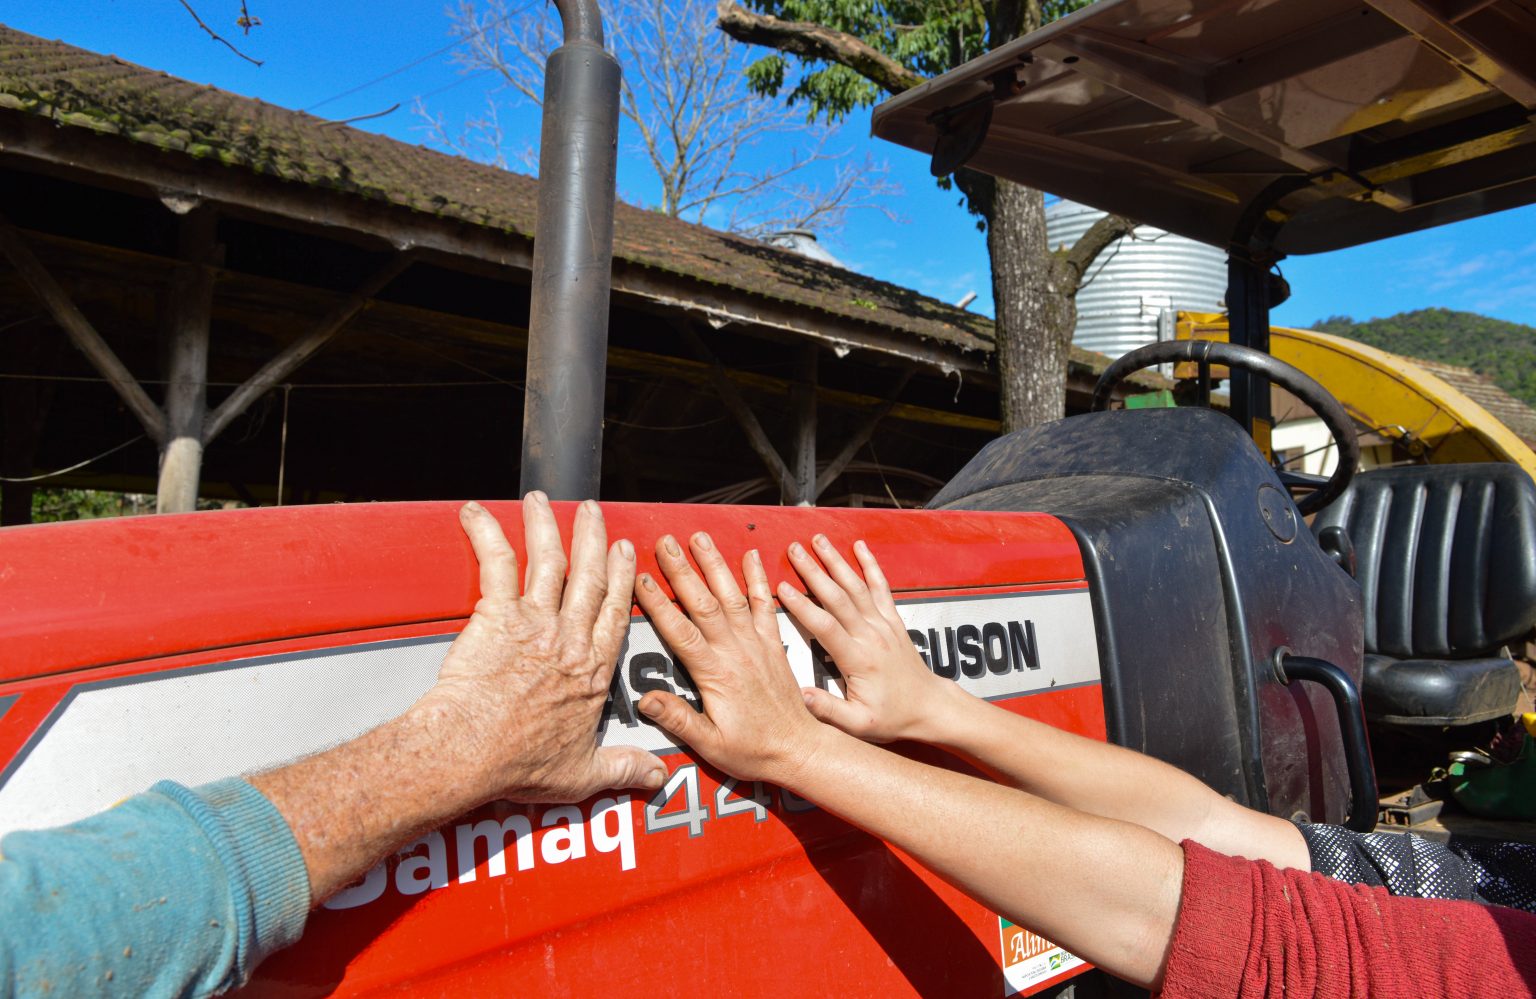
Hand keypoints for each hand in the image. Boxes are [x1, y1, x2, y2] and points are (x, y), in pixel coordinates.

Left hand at [415, 494, 666, 804]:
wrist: (472, 753)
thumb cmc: (519, 765)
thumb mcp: (582, 775)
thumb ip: (623, 769)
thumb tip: (656, 778)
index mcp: (593, 672)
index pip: (614, 613)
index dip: (622, 579)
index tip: (624, 554)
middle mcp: (569, 639)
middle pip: (588, 576)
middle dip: (592, 539)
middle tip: (594, 513)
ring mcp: (534, 623)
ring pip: (547, 561)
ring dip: (546, 526)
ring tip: (542, 501)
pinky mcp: (497, 616)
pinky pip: (495, 564)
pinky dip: (487, 534)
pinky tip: (477, 513)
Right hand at [633, 532, 826, 786]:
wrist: (800, 750)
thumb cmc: (754, 751)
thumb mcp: (711, 745)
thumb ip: (679, 720)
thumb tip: (646, 700)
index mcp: (716, 675)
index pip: (680, 632)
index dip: (659, 604)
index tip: (641, 578)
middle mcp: (736, 652)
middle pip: (704, 603)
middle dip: (683, 570)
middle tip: (665, 542)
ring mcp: (757, 644)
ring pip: (732, 596)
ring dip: (715, 564)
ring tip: (699, 537)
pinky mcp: (774, 644)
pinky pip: (765, 606)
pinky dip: (758, 579)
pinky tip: (751, 556)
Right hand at [778, 536, 956, 743]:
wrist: (929, 707)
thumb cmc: (893, 716)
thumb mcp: (859, 724)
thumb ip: (828, 709)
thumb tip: (801, 695)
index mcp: (858, 658)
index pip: (825, 625)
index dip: (801, 605)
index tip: (781, 587)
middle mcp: (871, 635)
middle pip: (838, 596)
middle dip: (814, 571)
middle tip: (793, 551)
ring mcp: (883, 624)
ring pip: (857, 586)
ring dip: (836, 561)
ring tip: (818, 541)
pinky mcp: (893, 620)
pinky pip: (881, 587)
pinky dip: (870, 565)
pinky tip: (859, 547)